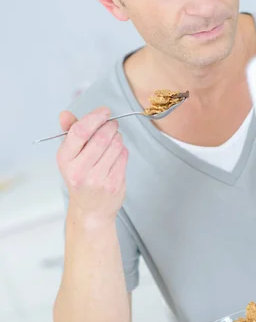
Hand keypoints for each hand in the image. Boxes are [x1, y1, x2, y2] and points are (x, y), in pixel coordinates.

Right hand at [56, 107, 127, 221]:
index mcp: (65, 159)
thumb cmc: (80, 178)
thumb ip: (70, 132)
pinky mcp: (113, 184)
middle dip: (110, 126)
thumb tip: (65, 114)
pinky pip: (123, 157)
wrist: (90, 210)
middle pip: (101, 137)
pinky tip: (117, 155)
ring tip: (114, 140)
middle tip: (112, 125)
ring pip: (116, 145)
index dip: (95, 117)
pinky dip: (123, 151)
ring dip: (118, 138)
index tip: (104, 111)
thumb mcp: (70, 156)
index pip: (80, 132)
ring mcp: (97, 179)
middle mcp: (79, 170)